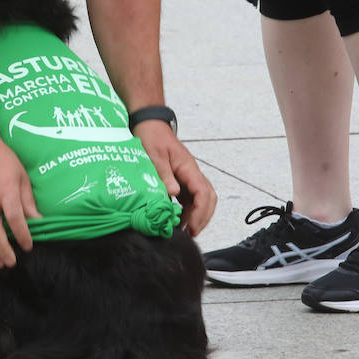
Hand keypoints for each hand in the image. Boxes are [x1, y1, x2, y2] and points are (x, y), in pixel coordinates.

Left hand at [133, 121, 217, 236]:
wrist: (150, 125)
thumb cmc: (152, 137)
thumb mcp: (154, 155)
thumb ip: (163, 174)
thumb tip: (173, 193)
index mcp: (189, 168)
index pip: (203, 194)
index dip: (199, 213)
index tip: (191, 227)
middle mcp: (192, 173)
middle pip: (209, 199)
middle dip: (203, 218)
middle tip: (191, 233)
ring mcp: (188, 177)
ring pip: (202, 200)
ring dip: (197, 216)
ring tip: (185, 231)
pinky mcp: (182, 180)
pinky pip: (191, 198)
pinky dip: (188, 211)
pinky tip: (178, 221)